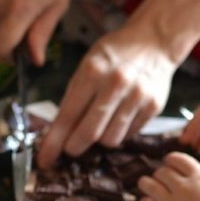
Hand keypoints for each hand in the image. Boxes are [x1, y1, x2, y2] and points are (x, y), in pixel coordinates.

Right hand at [0, 0, 75, 65]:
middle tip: (33, 28)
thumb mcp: (59, 2)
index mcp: (17, 13)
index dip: (9, 57)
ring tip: (31, 4)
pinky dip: (5, 6)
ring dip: (9, 22)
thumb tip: (35, 59)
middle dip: (12, 39)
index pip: (0, 48)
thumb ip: (43, 32)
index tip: (21, 56)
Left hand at [37, 26, 176, 167]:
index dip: (54, 142)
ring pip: (110, 140)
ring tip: (99, 125)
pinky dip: (119, 133)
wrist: (154, 40)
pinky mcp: (153, 107)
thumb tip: (57, 134)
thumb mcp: (87, 65)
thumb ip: (74, 97)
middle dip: (74, 147)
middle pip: (89, 134)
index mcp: (93, 71)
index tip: (44, 160)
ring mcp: (137, 96)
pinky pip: (128, 135)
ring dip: (99, 140)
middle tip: (71, 148)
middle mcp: (116, 84)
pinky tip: (118, 118)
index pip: (68, 116)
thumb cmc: (114, 55)